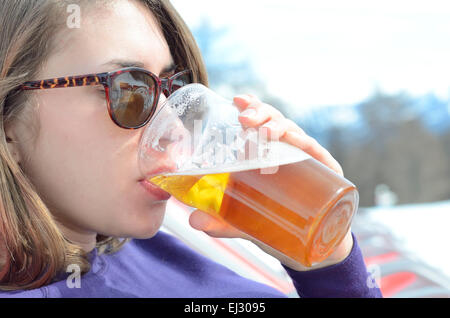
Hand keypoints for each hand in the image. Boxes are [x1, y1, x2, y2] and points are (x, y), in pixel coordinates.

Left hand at [188, 94, 352, 270]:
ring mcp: (307, 161)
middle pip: (275, 122)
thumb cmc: (278, 226)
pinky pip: (316, 153)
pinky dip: (305, 144)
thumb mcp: (245, 224)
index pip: (260, 124)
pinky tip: (293, 141)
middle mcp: (287, 152)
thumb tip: (192, 221)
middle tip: (244, 119)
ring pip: (294, 132)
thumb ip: (221, 221)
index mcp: (269, 155)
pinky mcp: (327, 174)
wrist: (314, 248)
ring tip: (264, 132)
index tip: (237, 100)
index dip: (251, 107)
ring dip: (278, 126)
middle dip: (260, 114)